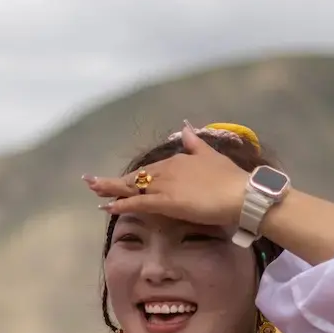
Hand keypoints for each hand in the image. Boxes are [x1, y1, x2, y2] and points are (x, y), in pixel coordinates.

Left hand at [83, 121, 251, 226]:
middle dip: (112, 181)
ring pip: (133, 188)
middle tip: (90, 182)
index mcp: (177, 161)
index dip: (132, 176)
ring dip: (111, 189)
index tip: (116, 181)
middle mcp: (168, 170)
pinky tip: (109, 206)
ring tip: (93, 190)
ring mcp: (166, 185)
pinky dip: (123, 203)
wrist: (243, 193)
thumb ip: (195, 142)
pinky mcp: (168, 201)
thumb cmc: (231, 179)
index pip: (149, 170)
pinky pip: (140, 202)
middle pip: (136, 177)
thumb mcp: (211, 155)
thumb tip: (186, 126)